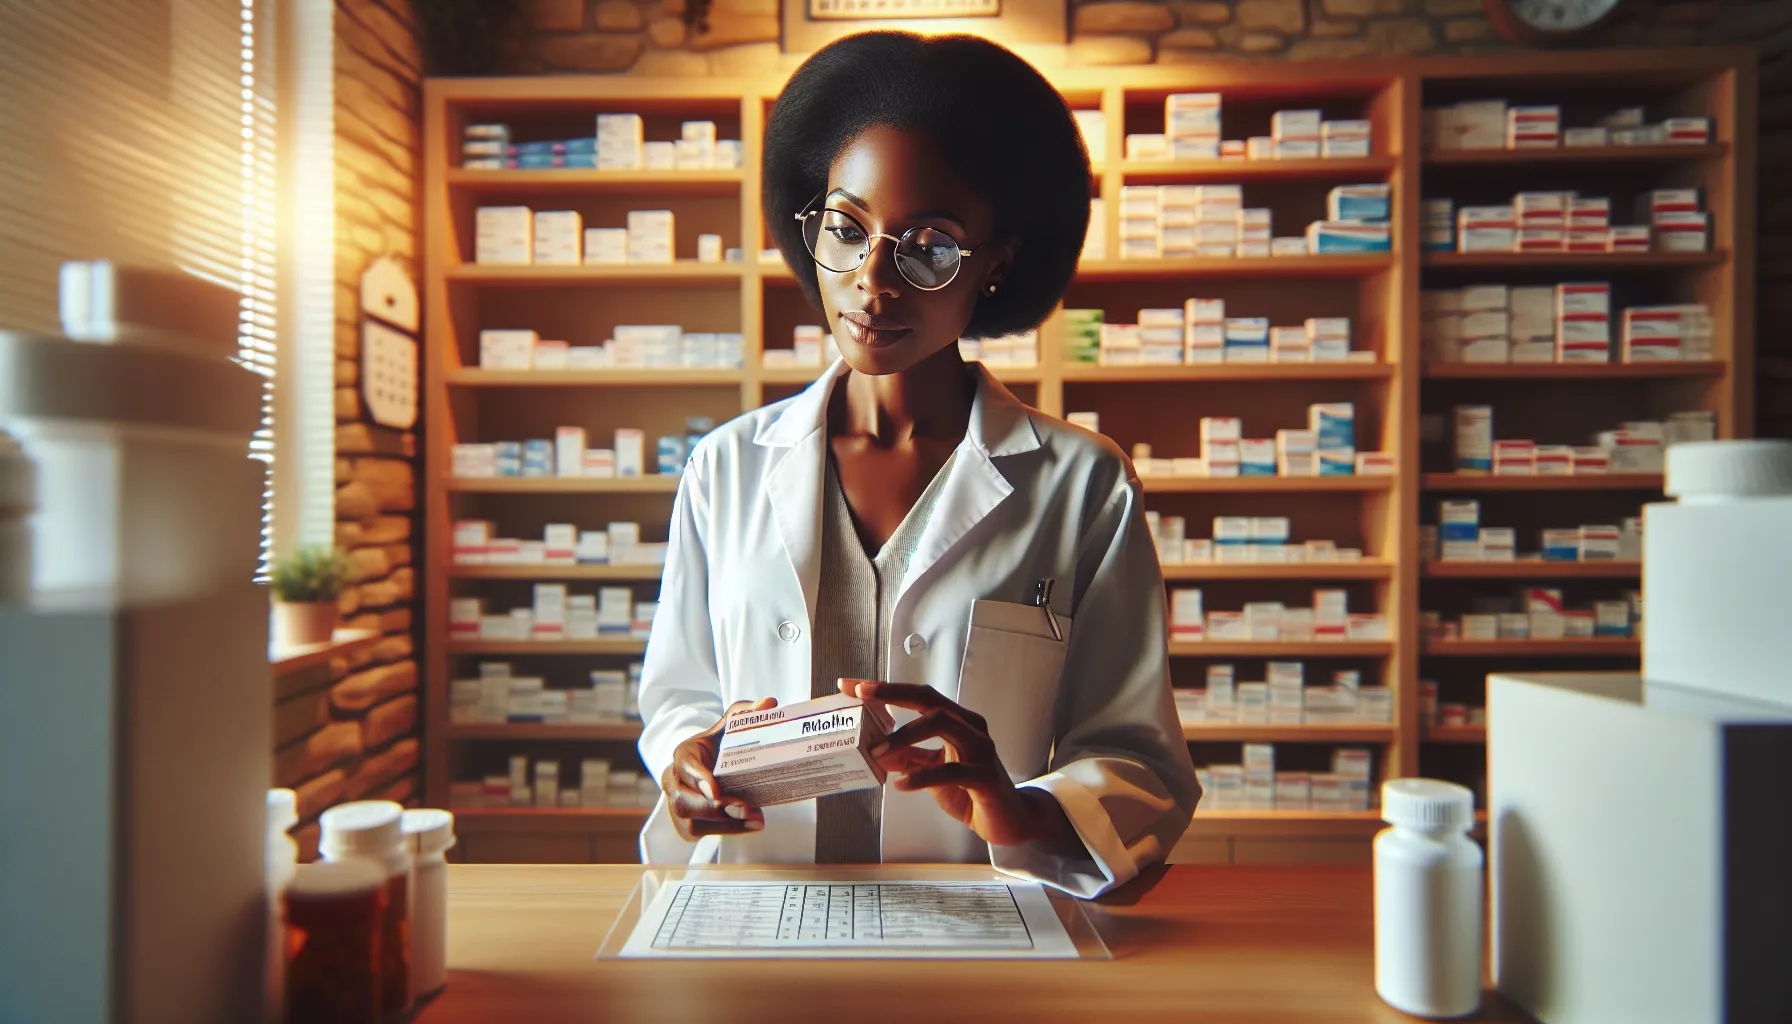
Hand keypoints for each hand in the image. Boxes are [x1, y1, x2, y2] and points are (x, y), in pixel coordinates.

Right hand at [661, 697, 774, 838]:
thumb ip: (746, 714)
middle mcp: (674, 781)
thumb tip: (769, 704)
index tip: (716, 790)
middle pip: (683, 800)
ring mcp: (677, 806)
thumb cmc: (718, 746)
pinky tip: (751, 825)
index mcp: (683, 753)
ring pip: (692, 821)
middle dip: (713, 808)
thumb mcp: (730, 726)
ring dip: (726, 823)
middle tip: (744, 807)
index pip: (685, 766)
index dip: (699, 779)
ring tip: (756, 817)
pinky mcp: (686, 825)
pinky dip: (730, 830)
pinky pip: (702, 833)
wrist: (708, 769)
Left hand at [841, 680, 1081, 852]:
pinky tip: (902, 785)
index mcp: (958, 721)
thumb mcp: (933, 771)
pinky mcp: (985, 777)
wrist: (1009, 819)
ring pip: (942, 724)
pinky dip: (922, 777)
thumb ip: (908, 758)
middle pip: (930, 700)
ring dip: (903, 735)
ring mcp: (981, 750)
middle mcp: (971, 728)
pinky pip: (951, 771)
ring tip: (877, 752)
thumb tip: (876, 750)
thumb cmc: (971, 791)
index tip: (852, 686)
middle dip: (893, 695)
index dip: (885, 688)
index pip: (920, 696)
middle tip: (862, 699)